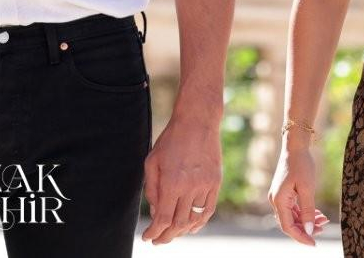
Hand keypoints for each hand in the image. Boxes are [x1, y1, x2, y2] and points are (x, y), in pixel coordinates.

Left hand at [140, 115, 221, 243]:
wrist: (197, 122)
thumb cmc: (170, 140)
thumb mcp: (152, 161)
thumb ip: (152, 188)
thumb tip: (155, 211)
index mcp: (171, 182)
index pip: (162, 218)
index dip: (154, 232)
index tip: (147, 237)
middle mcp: (190, 187)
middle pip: (178, 224)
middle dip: (166, 236)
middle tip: (158, 240)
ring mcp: (205, 186)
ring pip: (194, 220)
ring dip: (182, 231)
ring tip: (172, 234)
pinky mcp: (215, 183)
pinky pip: (208, 210)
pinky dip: (199, 223)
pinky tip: (191, 228)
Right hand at [268, 143, 330, 245]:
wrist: (295, 146)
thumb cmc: (301, 165)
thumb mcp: (307, 188)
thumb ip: (307, 211)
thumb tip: (308, 230)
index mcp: (278, 200)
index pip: (288, 226)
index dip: (301, 237)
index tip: (315, 243)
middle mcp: (275, 200)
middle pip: (290, 223)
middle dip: (306, 229)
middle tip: (324, 229)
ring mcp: (279, 196)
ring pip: (293, 217)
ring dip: (307, 221)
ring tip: (324, 220)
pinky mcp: (284, 193)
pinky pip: (294, 209)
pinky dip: (305, 213)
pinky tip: (318, 213)